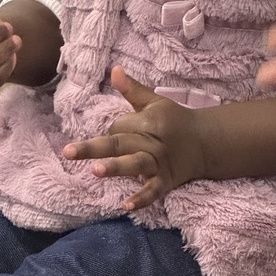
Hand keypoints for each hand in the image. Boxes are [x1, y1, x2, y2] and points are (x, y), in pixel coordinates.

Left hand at [62, 66, 204, 210]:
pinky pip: (153, 191)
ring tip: (95, 170)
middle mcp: (154, 142)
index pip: (120, 126)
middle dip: (95, 148)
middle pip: (121, 144)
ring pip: (135, 164)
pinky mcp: (167, 182)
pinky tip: (125, 206)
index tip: (123, 131)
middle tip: (68, 152)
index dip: (116, 129)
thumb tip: (114, 69)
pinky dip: (142, 198)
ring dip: (116, 168)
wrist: (207, 142)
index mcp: (150, 120)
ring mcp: (160, 163)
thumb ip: (132, 89)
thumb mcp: (155, 101)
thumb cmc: (175, 119)